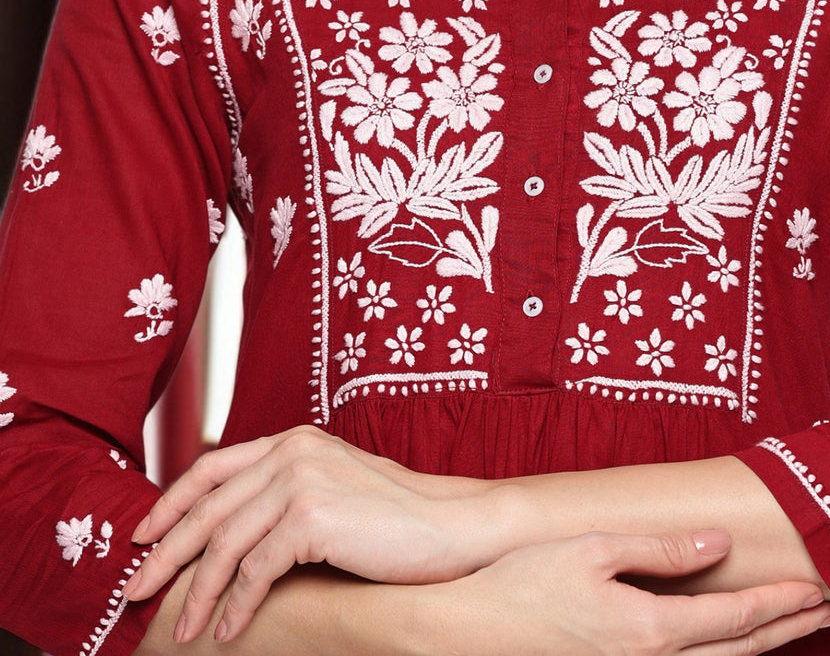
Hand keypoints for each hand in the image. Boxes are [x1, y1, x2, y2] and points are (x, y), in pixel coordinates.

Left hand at [122, 426, 497, 642]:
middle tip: (136, 591)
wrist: (452, 527)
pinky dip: (236, 605)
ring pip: (226, 543)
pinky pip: (256, 570)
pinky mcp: (314, 516)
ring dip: (197, 593)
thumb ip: (284, 493)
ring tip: (181, 632)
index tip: (142, 536)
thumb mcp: (331, 488)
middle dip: (166, 553)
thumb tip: (229, 530)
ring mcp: (302, 479)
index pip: (212, 467)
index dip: (171, 503)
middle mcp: (292, 451)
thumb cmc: (395, 518)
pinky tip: (227, 630)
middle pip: (208, 506)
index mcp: (293, 439)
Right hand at [433, 531, 829, 654]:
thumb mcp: (592, 550)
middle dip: (787, 628)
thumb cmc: (524, 586)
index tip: (818, 588)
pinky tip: (730, 649)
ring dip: (763, 649)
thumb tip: (718, 543)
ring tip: (794, 626)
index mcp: (650, 632)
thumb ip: (659, 548)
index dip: (781, 603)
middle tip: (828, 605)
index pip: (736, 621)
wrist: (466, 637)